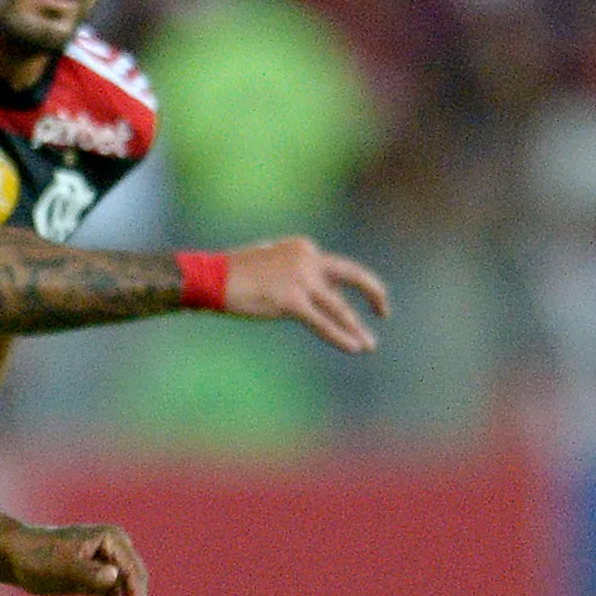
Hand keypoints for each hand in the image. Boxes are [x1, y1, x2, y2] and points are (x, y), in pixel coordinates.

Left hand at [9, 523, 148, 595]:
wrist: (14, 556)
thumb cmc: (36, 557)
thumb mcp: (61, 567)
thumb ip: (87, 572)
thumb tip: (114, 575)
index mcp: (111, 539)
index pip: (132, 572)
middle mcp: (116, 551)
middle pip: (131, 589)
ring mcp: (109, 565)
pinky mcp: (100, 580)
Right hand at [220, 237, 390, 354]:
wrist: (211, 277)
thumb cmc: (236, 273)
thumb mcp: (274, 266)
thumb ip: (300, 278)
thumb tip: (321, 301)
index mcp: (306, 248)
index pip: (334, 272)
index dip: (341, 293)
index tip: (348, 309)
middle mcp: (309, 260)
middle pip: (352, 276)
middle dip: (373, 293)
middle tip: (384, 311)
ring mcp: (301, 280)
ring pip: (339, 307)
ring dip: (356, 327)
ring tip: (371, 345)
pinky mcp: (291, 301)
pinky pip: (323, 322)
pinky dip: (340, 336)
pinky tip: (354, 347)